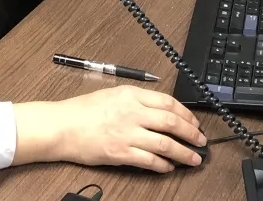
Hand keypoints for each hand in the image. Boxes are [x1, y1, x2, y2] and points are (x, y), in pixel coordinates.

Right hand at [12, 86, 206, 172]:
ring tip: (193, 158)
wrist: (62, 126)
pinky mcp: (121, 153)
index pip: (168, 102)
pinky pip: (149, 160)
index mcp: (130, 95)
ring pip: (165, 143)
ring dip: (183, 152)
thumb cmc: (82, 110)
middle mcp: (132, 112)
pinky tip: (168, 167)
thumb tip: (160, 111)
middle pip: (171, 122)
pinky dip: (163, 165)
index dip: (186, 114)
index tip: (194, 122)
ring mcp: (127, 133)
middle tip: (201, 141)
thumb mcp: (112, 94)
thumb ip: (136, 100)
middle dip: (191, 133)